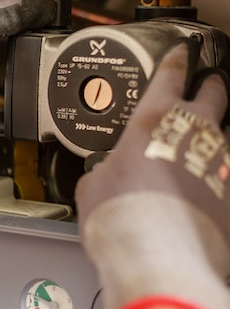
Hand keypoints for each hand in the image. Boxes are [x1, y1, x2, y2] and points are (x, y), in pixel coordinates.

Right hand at [75, 38, 229, 308]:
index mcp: (154, 120)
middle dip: (212, 86)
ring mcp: (221, 161)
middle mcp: (195, 132)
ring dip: (222, 131)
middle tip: (210, 84)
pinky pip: (229, 173)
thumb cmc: (120, 214)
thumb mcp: (93, 185)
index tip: (181, 54)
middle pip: (214, 95)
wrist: (157, 254)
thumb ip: (105, 170)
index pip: (169, 77)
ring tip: (214, 135)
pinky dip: (221, 173)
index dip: (175, 61)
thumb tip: (108, 176)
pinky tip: (211, 183)